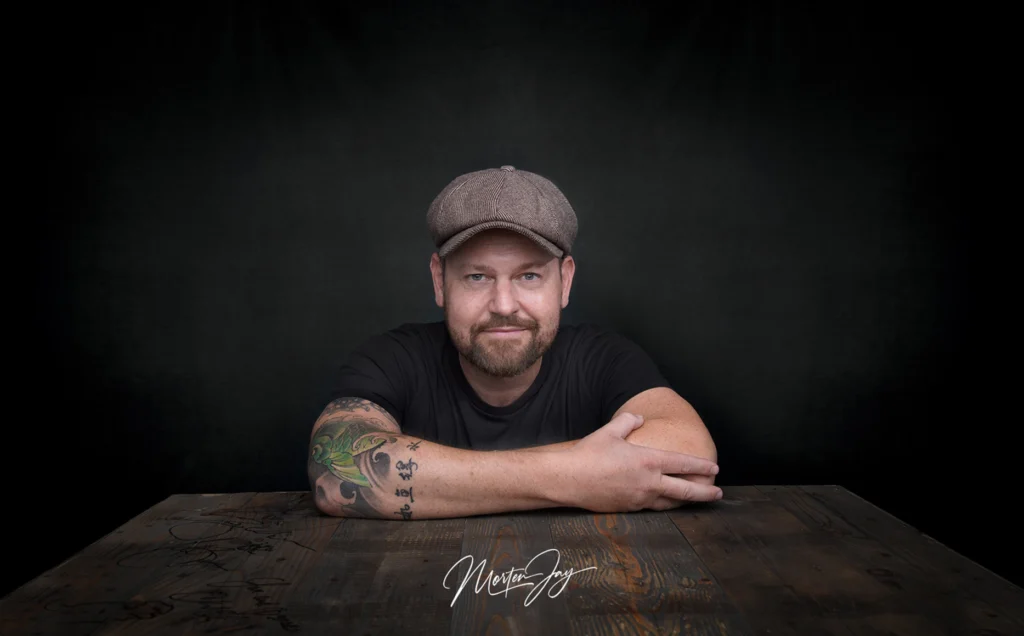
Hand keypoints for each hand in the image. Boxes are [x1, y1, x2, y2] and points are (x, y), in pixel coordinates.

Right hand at [558, 412, 722, 511]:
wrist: (568, 480)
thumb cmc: (589, 453)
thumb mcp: (609, 431)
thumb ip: (627, 421)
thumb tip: (637, 417)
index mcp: (648, 460)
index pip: (682, 464)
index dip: (701, 466)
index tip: (714, 468)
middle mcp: (649, 482)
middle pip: (685, 490)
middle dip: (705, 492)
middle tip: (718, 494)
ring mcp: (640, 498)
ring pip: (671, 502)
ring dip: (686, 502)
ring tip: (696, 501)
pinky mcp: (629, 508)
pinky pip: (653, 507)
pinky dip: (665, 505)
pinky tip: (667, 504)